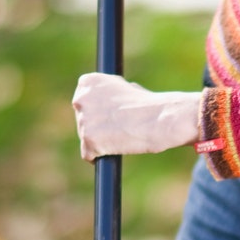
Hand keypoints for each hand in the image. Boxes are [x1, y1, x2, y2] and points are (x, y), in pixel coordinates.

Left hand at [72, 73, 201, 157]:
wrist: (158, 119)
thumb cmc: (149, 105)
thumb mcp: (126, 88)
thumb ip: (108, 94)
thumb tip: (104, 104)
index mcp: (88, 82)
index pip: (83, 100)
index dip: (98, 111)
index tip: (113, 115)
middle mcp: (81, 99)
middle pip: (82, 119)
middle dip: (97, 126)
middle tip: (118, 128)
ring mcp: (83, 121)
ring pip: (86, 137)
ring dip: (100, 141)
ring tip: (121, 137)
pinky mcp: (88, 141)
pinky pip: (88, 155)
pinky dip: (100, 156)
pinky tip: (114, 150)